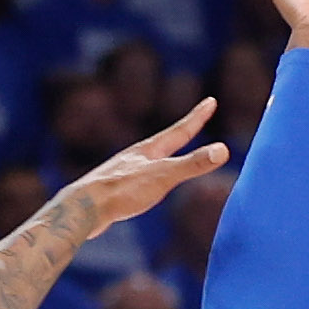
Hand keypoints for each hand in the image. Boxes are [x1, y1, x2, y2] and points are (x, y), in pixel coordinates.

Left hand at [55, 98, 230, 237]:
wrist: (84, 208)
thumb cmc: (123, 191)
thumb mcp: (163, 176)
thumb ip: (192, 164)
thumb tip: (224, 149)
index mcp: (149, 151)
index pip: (180, 130)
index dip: (198, 116)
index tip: (210, 100)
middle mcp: (136, 157)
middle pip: (165, 142)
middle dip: (182, 132)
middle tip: (194, 122)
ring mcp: (123, 173)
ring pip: (149, 161)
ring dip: (162, 154)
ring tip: (165, 151)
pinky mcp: (114, 192)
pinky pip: (137, 180)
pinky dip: (147, 178)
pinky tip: (138, 188)